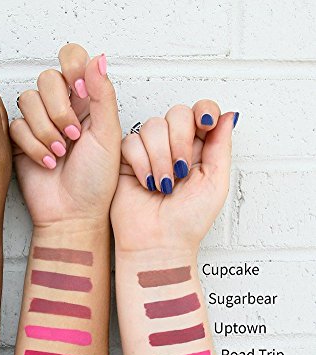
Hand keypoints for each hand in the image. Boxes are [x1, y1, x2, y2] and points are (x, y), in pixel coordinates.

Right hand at [11, 44, 120, 226]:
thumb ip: (102, 95)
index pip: (73, 59)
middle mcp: (63, 108)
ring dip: (45, 129)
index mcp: (88, 102)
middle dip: (58, 108)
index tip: (79, 92)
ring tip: (60, 153)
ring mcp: (40, 123)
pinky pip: (15, 125)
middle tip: (71, 135)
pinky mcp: (20, 140)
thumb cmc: (96, 183)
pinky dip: (32, 145)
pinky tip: (46, 161)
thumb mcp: (108, 136)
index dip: (71, 68)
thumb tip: (97, 59)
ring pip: (28, 100)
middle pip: (47, 78)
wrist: (72, 215)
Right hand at [111, 101, 238, 251]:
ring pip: (153, 126)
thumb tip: (228, 116)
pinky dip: (141, 163)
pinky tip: (146, 183)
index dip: (203, 111)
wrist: (158, 243)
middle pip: (177, 114)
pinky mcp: (126, 160)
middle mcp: (173, 147)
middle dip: (181, 141)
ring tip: (163, 185)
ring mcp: (149, 152)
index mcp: (198, 150)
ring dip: (161, 158)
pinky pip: (131, 142)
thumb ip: (221, 147)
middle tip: (181, 171)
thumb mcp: (215, 183)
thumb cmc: (187, 222)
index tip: (206, 124)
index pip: (201, 112)